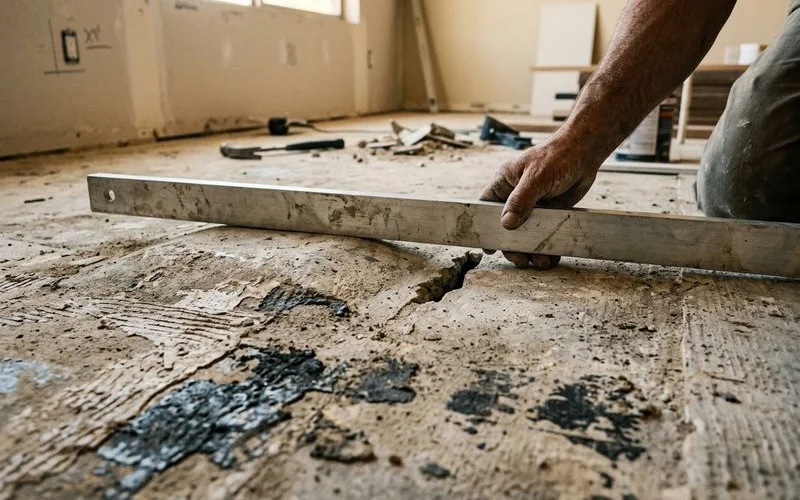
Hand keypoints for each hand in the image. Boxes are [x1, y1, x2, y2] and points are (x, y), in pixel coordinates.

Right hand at [479, 139, 598, 268]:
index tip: (489, 246)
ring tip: (541, 261)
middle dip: (513, 246)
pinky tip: (552, 256)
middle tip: (521, 260)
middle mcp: (515, 196)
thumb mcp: (536, 177)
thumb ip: (520, 200)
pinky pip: (543, 234)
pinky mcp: (548, 213)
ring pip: (525, 234)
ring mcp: (532, 206)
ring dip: (532, 250)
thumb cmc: (557, 157)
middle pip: (506, 228)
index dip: (485, 227)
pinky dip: (547, 246)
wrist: (585, 154)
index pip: (487, 207)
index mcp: (504, 183)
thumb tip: (507, 224)